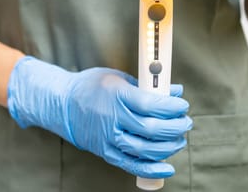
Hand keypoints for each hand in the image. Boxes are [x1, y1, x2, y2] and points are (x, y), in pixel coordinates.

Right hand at [7, 56, 192, 178]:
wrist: (63, 105)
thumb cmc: (91, 87)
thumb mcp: (118, 78)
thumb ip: (146, 86)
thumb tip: (174, 91)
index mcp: (116, 95)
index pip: (151, 105)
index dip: (172, 108)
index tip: (182, 105)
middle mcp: (113, 119)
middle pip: (152, 129)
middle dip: (176, 127)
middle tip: (185, 122)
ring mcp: (109, 138)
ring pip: (146, 149)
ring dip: (169, 146)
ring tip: (178, 138)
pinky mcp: (106, 152)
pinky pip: (132, 165)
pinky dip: (152, 169)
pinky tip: (167, 166)